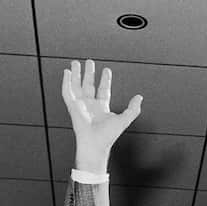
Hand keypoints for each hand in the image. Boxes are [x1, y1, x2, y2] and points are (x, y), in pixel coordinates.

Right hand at [61, 59, 141, 173]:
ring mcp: (80, 105)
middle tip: (89, 62)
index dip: (105, 80)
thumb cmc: (108, 135)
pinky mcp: (72, 107)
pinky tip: (67, 72)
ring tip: (75, 63)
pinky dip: (66, 82)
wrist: (95, 144)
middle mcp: (90, 105)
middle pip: (89, 85)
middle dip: (89, 73)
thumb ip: (133, 109)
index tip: (106, 70)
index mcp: (102, 108)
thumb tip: (140, 97)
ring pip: (77, 86)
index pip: (103, 90)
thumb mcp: (124, 119)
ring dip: (76, 74)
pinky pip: (67, 92)